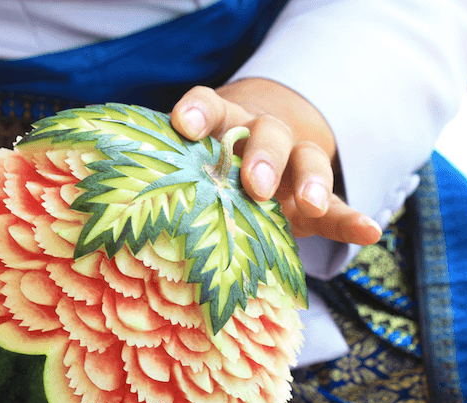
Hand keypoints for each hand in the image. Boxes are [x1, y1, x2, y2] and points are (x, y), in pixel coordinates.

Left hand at [170, 78, 381, 245]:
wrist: (245, 162)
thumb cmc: (197, 173)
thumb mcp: (179, 170)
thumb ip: (152, 184)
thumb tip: (95, 220)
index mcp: (219, 126)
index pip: (210, 108)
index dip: (199, 113)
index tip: (185, 125)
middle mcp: (257, 136)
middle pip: (266, 134)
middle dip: (260, 158)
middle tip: (254, 185)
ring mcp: (291, 165)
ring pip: (306, 159)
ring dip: (311, 180)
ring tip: (312, 203)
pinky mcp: (314, 197)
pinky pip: (338, 206)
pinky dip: (353, 219)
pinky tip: (371, 230)